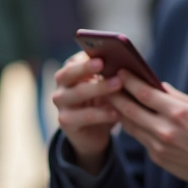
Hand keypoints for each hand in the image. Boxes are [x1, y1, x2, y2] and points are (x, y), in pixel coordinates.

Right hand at [51, 52, 124, 174]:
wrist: (93, 134)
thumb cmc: (102, 103)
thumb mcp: (105, 88)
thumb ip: (109, 75)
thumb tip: (126, 62)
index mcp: (69, 72)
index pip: (73, 61)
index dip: (86, 57)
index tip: (100, 53)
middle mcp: (61, 85)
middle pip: (68, 73)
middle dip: (85, 68)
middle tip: (103, 63)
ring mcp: (61, 104)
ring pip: (77, 93)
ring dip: (98, 88)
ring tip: (119, 84)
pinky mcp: (65, 121)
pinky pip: (84, 116)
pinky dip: (102, 114)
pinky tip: (117, 112)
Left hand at [108, 70, 187, 187]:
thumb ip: (176, 95)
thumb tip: (157, 84)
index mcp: (178, 113)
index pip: (145, 93)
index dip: (129, 81)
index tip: (120, 71)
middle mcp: (165, 129)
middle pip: (129, 108)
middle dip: (114, 93)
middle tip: (105, 82)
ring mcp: (158, 145)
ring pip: (128, 124)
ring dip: (116, 109)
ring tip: (109, 96)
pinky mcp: (155, 156)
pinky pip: (137, 137)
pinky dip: (130, 124)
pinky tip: (125, 115)